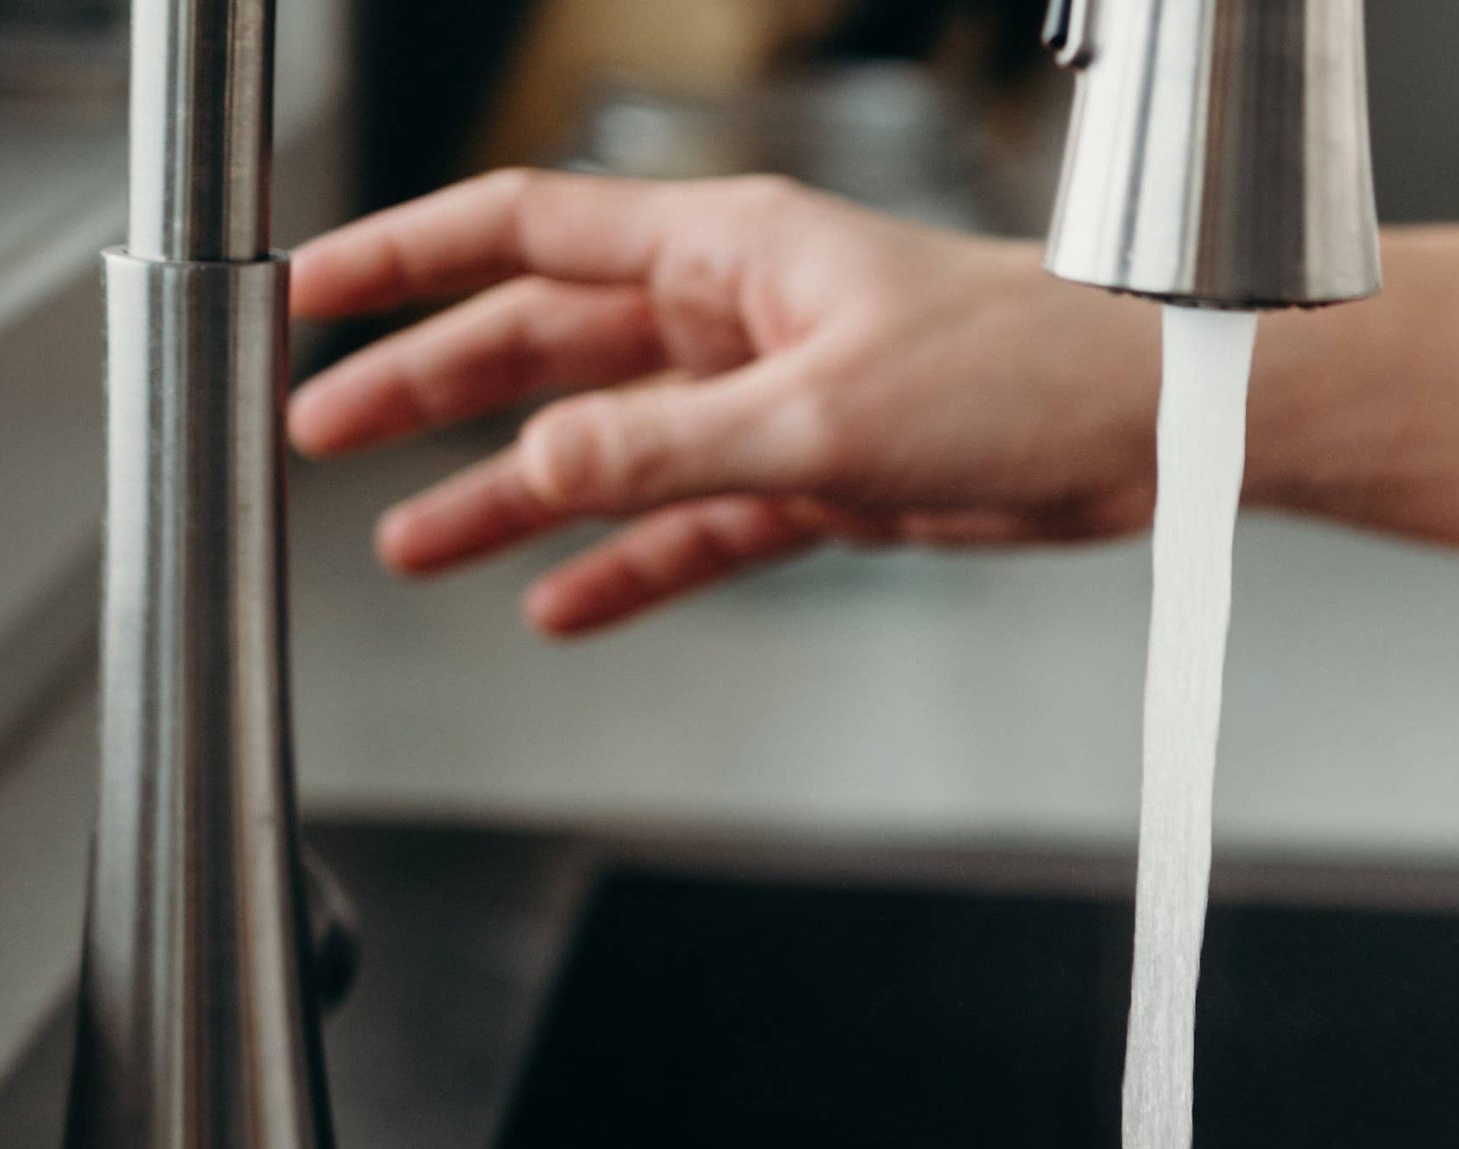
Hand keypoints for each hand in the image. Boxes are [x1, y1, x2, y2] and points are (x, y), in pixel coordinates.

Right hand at [288, 171, 1170, 634]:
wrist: (1146, 430)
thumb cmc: (1024, 369)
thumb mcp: (823, 416)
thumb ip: (669, 448)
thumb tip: (539, 471)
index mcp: (726, 250)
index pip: (523, 232)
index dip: (407, 262)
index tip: (312, 292)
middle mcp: (736, 316)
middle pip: (542, 346)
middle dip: (432, 391)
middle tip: (328, 438)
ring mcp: (774, 400)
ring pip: (608, 450)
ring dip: (514, 499)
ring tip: (417, 549)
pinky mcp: (823, 481)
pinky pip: (695, 525)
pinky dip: (630, 566)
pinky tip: (562, 606)